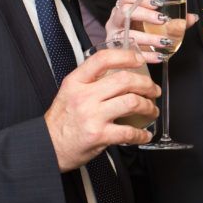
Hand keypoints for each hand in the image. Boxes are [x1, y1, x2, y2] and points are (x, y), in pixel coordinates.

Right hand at [45, 47, 160, 170]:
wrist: (48, 146)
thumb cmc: (61, 121)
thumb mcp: (70, 92)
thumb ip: (91, 81)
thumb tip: (119, 72)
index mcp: (76, 82)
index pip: (103, 59)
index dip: (126, 56)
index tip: (139, 60)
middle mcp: (84, 96)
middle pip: (124, 80)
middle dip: (146, 84)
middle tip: (153, 90)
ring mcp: (92, 116)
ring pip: (132, 102)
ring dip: (148, 106)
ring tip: (151, 110)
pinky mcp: (99, 135)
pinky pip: (129, 132)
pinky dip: (142, 134)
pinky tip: (144, 134)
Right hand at [106, 0, 198, 62]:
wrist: (125, 61)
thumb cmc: (139, 37)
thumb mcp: (153, 27)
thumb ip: (173, 22)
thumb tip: (193, 17)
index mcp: (122, 10)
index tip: (158, 4)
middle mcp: (115, 21)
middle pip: (125, 11)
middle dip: (145, 15)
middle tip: (163, 20)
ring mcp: (113, 37)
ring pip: (127, 33)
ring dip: (149, 37)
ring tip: (165, 41)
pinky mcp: (116, 53)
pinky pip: (131, 53)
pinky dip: (147, 55)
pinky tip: (160, 56)